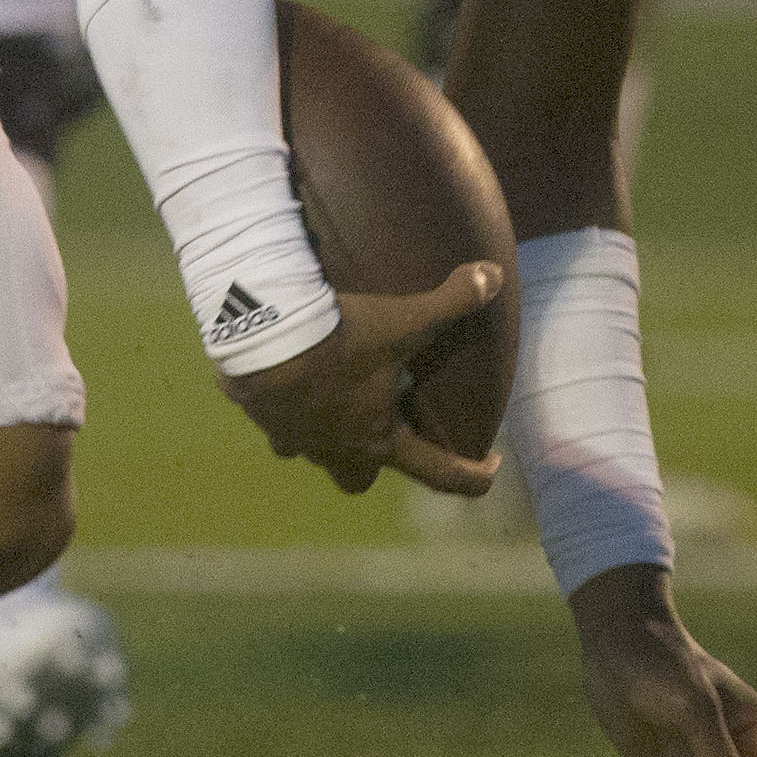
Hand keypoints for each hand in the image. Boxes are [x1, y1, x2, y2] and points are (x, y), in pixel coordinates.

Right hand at [218, 261, 501, 493]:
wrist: (264, 340)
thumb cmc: (340, 342)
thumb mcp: (401, 320)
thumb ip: (450, 301)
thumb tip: (494, 276)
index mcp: (380, 439)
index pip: (437, 474)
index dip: (470, 477)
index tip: (488, 471)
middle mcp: (338, 451)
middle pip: (358, 481)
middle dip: (374, 464)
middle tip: (384, 433)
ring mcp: (297, 441)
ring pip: (316, 457)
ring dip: (327, 439)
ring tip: (333, 407)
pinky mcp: (263, 422)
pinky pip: (279, 430)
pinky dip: (286, 417)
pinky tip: (287, 391)